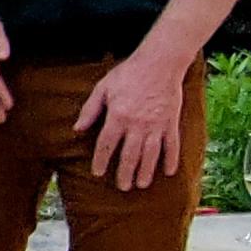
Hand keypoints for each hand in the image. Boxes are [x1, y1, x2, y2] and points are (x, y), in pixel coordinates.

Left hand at [77, 49, 191, 191]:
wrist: (159, 63)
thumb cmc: (128, 74)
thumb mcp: (102, 88)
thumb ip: (90, 110)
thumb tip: (77, 129)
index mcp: (118, 116)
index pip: (107, 145)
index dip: (101, 160)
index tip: (98, 173)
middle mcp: (137, 124)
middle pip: (130, 155)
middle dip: (125, 173)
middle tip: (122, 187)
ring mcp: (157, 125)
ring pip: (151, 154)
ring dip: (146, 171)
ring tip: (141, 185)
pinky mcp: (172, 122)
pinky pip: (173, 145)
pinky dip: (172, 160)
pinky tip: (169, 172)